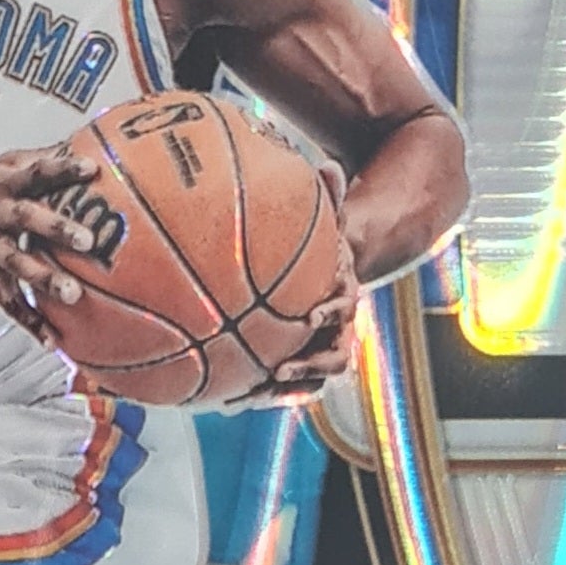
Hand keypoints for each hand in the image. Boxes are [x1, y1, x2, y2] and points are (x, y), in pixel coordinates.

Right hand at [0, 145, 98, 340]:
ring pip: (17, 264)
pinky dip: (29, 321)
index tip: (90, 169)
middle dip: (57, 228)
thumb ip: (34, 160)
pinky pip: (6, 301)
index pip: (35, 172)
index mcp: (3, 184)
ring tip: (73, 295)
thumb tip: (77, 144)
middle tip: (87, 240)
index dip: (61, 169)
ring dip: (45, 279)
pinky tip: (51, 339)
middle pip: (27, 218)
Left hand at [233, 160, 359, 407]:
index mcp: (343, 298)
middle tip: (278, 369)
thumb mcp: (326, 221)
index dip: (329, 317)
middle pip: (333, 359)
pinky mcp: (294, 367)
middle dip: (307, 368)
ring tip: (246, 397)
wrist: (325, 274)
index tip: (308, 316)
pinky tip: (222, 400)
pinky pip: (278, 386)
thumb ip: (329, 198)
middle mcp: (335, 331)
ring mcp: (316, 352)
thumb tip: (328, 163)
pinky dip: (255, 393)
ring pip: (306, 383)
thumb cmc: (320, 245)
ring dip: (280, 392)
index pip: (344, 312)